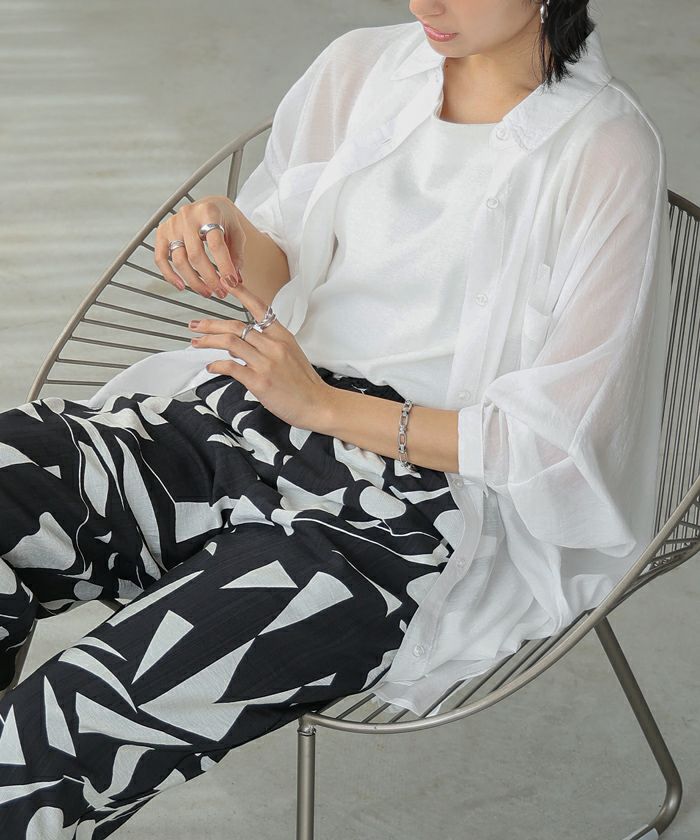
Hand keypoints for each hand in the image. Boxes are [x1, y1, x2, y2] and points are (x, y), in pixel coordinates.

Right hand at [154, 195, 245, 299]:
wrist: (208, 206)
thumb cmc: (223, 220)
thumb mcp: (237, 232)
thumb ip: (237, 254)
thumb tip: (234, 279)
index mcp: (208, 212)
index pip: (216, 244)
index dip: (224, 266)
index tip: (231, 283)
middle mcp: (187, 217)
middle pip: (196, 254)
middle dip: (209, 278)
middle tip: (220, 292)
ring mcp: (172, 224)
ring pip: (179, 260)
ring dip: (194, 281)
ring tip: (207, 292)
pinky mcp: (162, 233)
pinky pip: (161, 258)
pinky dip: (170, 275)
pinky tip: (181, 286)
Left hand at [188, 276, 333, 430]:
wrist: (318, 404)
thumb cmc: (305, 383)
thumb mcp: (291, 355)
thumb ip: (267, 346)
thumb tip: (239, 344)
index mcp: (282, 336)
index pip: (259, 308)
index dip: (241, 293)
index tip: (226, 282)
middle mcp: (273, 346)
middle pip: (236, 326)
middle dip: (211, 324)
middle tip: (195, 325)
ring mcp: (266, 363)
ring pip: (230, 342)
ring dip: (208, 341)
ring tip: (196, 343)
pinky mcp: (259, 381)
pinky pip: (231, 367)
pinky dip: (217, 365)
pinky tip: (211, 367)